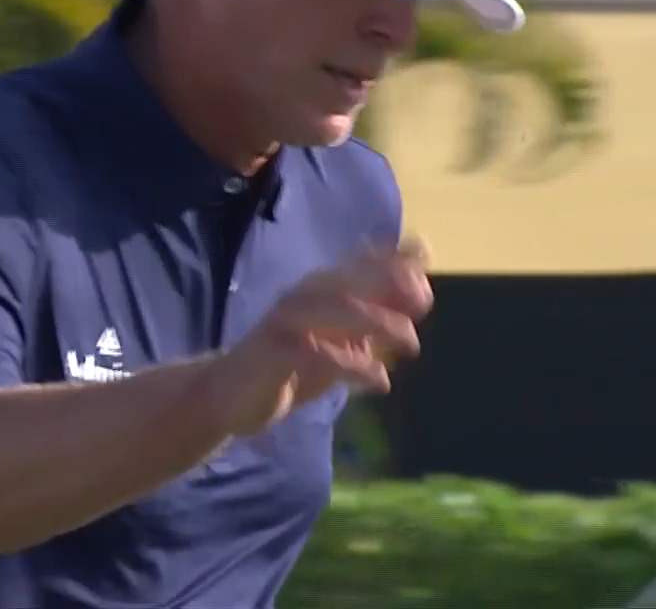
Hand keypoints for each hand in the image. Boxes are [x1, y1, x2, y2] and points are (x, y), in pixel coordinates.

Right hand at [202, 234, 434, 437]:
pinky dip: (351, 364)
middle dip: (390, 283)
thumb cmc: (294, 363)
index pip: (360, 261)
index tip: (426, 270)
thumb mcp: (342, 338)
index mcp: (321, 288)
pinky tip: (379, 381)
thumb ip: (377, 313)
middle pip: (350, 278)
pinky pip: (314, 353)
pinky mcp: (273, 354)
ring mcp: (285, 321)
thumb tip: (421, 285)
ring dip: (377, 322)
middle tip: (424, 303)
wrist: (229, 396)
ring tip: (411, 344)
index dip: (395, 259)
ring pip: (334, 307)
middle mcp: (303, 295)